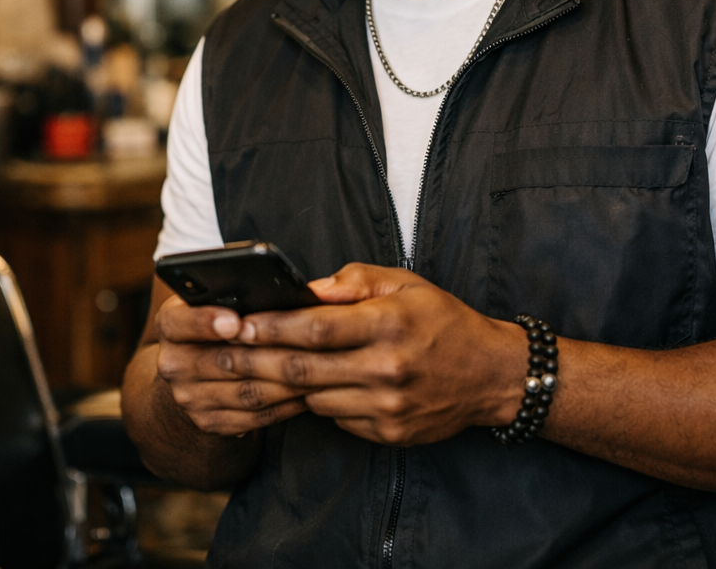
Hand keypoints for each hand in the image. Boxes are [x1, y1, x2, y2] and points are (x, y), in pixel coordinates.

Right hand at [153, 291, 312, 435]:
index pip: (180, 322)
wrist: (192, 369)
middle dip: (270, 353)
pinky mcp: (208, 422)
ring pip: (245, 392)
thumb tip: (279, 289)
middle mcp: (172, 363)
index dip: (206, 322)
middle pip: (224, 361)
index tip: (234, 322)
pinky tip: (308, 393)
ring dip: (287, 383)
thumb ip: (236, 292)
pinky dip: (285, 406)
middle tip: (307, 345)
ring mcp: (188, 397)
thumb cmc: (217, 322)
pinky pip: (253, 417)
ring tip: (319, 369)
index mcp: (170, 324)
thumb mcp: (214, 298)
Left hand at [230, 263, 530, 444]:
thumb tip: (305, 289)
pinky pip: (336, 418)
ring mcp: (387, 406)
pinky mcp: (389, 433)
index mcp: (388, 324)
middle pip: (304, 369)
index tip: (237, 323)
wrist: (492, 375)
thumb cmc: (443, 321)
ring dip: (284, 384)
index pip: (315, 328)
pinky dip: (318, 402)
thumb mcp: (405, 284)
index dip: (271, 327)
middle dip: (257, 360)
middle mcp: (387, 368)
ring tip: (255, 369)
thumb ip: (353, 282)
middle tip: (222, 353)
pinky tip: (310, 387)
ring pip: (314, 397)